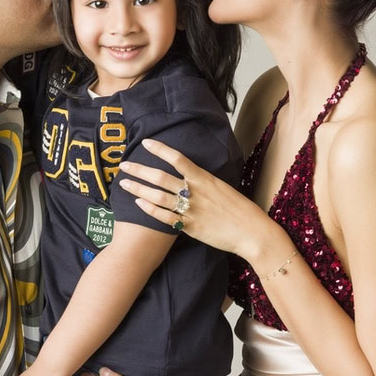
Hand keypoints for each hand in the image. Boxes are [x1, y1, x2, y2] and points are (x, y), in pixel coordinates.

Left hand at [117, 138, 278, 259]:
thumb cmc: (240, 209)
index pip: (178, 158)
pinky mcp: (190, 227)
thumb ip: (204, 181)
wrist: (251, 232)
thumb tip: (191, 174)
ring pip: (158, 197)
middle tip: (124, 164)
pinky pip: (165, 217)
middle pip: (161, 177)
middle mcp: (195, 192)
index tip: (145, 142)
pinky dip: (150, 210)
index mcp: (204, 178)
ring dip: (139, 189)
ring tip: (124, 184)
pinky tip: (138, 204)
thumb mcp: (222, 187)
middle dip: (140, 170)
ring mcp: (191, 209)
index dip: (160, 149)